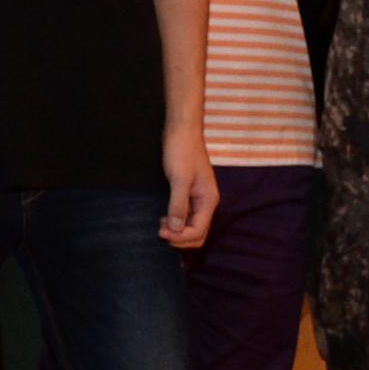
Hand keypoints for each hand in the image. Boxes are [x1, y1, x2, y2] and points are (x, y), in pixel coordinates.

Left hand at [160, 125, 217, 248]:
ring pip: (192, 227)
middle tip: (160, 231)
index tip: (161, 231)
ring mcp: (199, 200)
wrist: (182, 131)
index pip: (198, 231)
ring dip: (178, 232)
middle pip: (198, 234)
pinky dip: (177, 223)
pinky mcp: (191, 195)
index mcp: (208, 200)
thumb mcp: (179, 179)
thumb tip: (176, 230)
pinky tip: (164, 217)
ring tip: (161, 224)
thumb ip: (178, 205)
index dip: (180, 237)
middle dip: (180, 238)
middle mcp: (207, 203)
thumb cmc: (181, 151)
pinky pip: (187, 217)